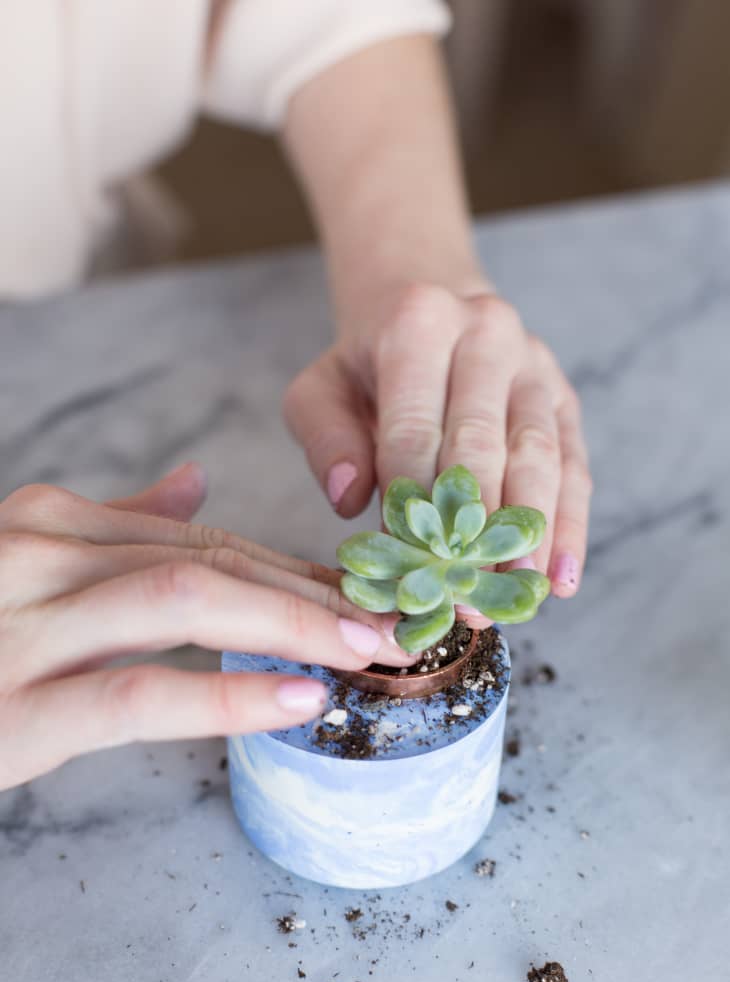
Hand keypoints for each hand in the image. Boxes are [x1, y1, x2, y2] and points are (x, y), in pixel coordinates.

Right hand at [0, 463, 411, 789]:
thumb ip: (114, 524)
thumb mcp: (26, 563)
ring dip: (290, 626)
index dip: (291, 568)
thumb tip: (195, 483)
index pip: (200, 538)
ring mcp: (20, 623)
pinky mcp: (11, 706)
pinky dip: (227, 697)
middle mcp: (36, 552)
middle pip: (206, 562)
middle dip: (309, 593)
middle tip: (390, 619)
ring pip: (183, 603)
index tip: (359, 594)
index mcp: (48, 521)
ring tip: (366, 652)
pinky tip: (297, 701)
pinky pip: (138, 693)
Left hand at [284, 283, 591, 598]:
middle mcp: (487, 333)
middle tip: (466, 597)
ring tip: (519, 597)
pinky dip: (570, 526)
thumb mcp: (320, 388)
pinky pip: (575, 466)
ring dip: (530, 534)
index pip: (415, 428)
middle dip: (475, 530)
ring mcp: (536, 365)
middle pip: (485, 444)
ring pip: (541, 457)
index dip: (413, 503)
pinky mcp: (565, 397)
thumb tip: (350, 499)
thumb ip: (324, 439)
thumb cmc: (367, 363)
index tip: (409, 568)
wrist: (426, 299)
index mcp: (420, 323)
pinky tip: (560, 578)